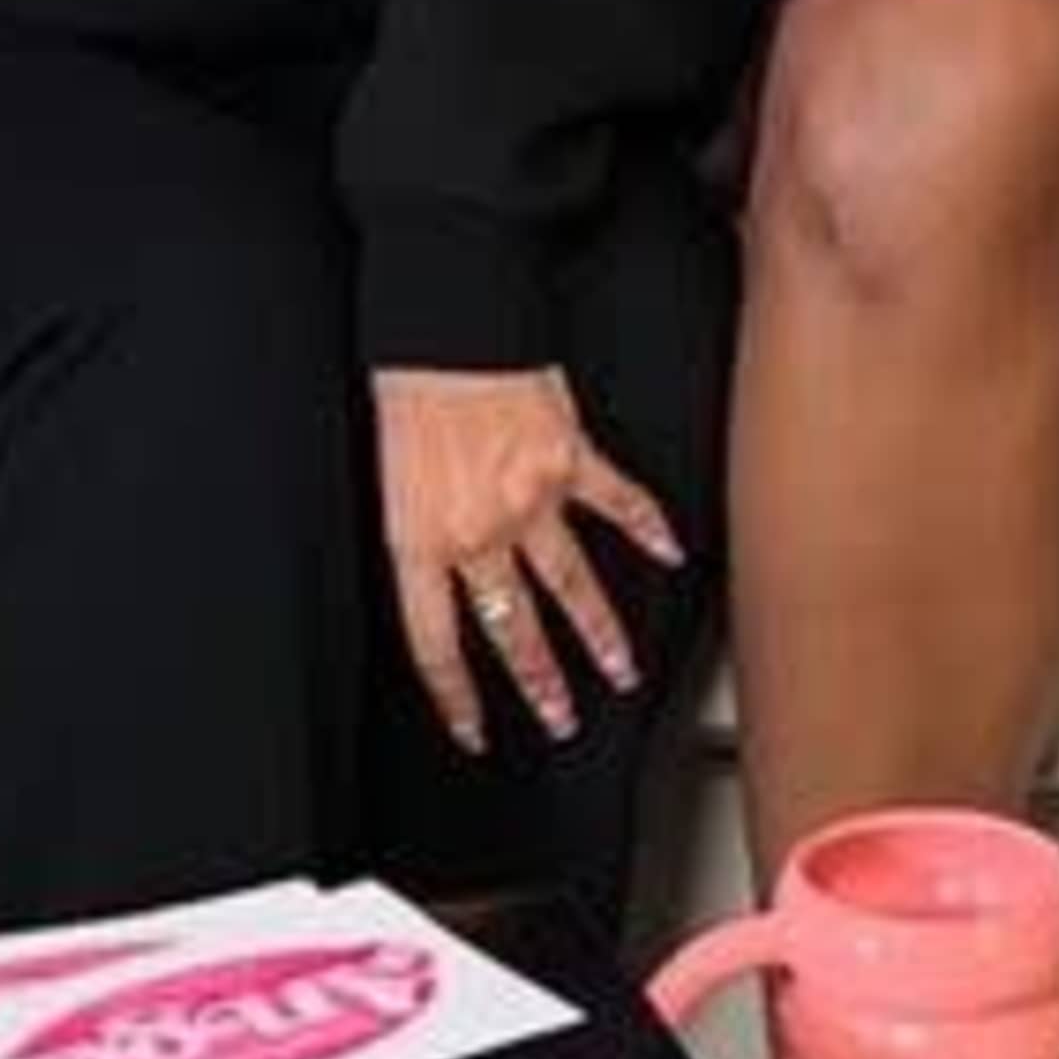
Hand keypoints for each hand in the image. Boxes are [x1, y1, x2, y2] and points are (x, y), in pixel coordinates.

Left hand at [371, 361, 685, 753]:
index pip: (436, 642)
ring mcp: (531, 497)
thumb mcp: (391, 479)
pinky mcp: (570, 456)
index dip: (455, 695)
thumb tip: (444, 572)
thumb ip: (421, 531)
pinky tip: (667, 550)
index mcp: (421, 538)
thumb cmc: (408, 390)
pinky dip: (646, 527)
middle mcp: (478, 530)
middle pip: (511, 627)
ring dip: (598, 633)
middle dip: (539, 681)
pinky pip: (616, 502)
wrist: (443, 329)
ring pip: (571, 583)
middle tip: (561, 719)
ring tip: (620, 668)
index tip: (474, 729)